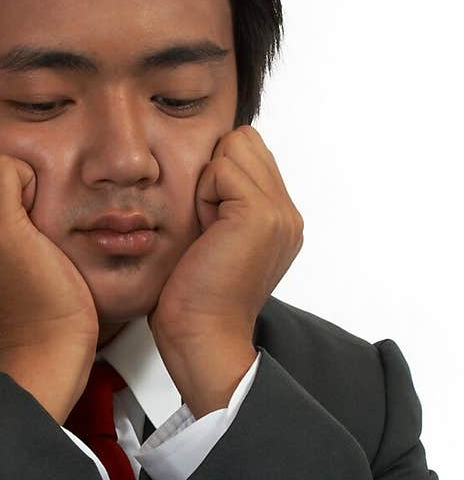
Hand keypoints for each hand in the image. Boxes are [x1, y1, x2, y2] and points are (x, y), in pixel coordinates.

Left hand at [148, 126, 303, 414]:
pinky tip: (204, 233)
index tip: (205, 224)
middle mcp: (288, 214)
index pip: (250, 153)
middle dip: (214, 172)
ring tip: (204, 230)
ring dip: (207, 183)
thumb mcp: (212, 241)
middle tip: (204, 225)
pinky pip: (221, 167)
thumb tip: (208, 168)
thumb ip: (221, 204)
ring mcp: (280, 213)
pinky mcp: (261, 214)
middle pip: (245, 141)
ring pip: (234, 147)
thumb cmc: (193, 301)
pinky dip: (203, 195)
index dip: (216, 175)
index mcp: (280, 221)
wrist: (202, 338)